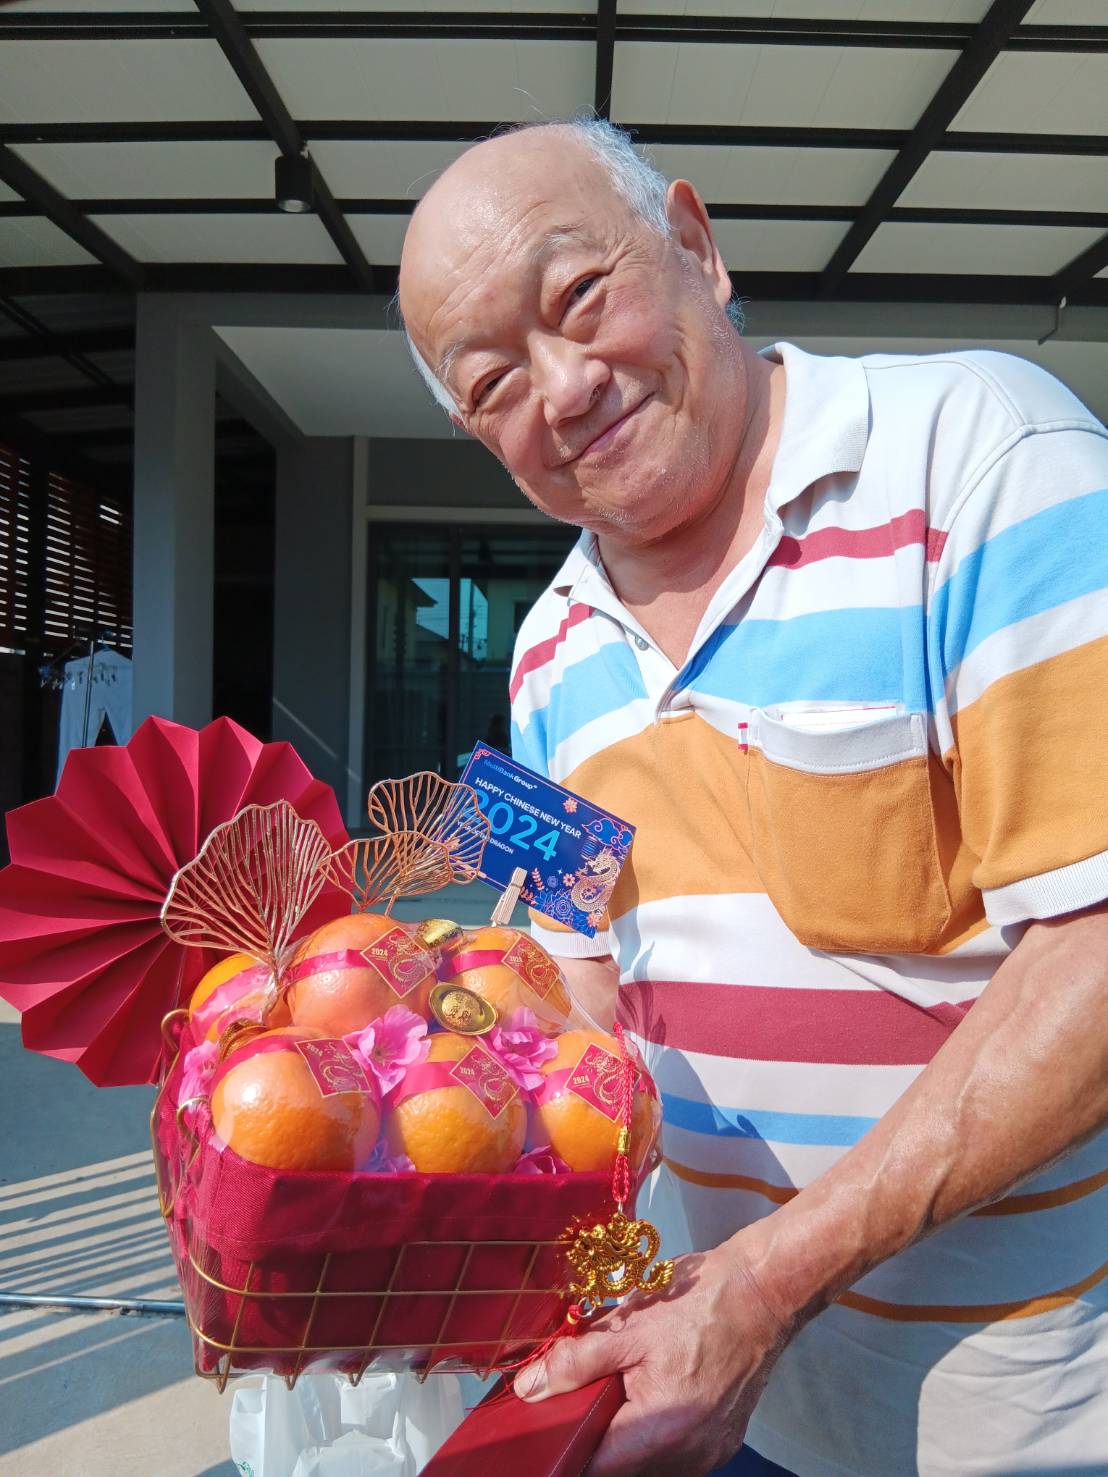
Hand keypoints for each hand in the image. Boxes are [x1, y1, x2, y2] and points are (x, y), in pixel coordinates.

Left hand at [513, 1238, 794, 1475]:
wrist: (765, 1290)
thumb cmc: (703, 1303)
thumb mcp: (628, 1327)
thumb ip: (575, 1362)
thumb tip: (530, 1388)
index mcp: (663, 1431)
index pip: (594, 1466)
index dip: (563, 1445)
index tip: (547, 1423)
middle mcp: (691, 1456)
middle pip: (620, 1465)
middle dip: (592, 1430)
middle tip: (581, 1390)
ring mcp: (709, 1452)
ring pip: (644, 1458)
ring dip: (622, 1428)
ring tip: (619, 1380)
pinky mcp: (719, 1439)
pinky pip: (670, 1447)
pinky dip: (649, 1423)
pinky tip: (647, 1386)